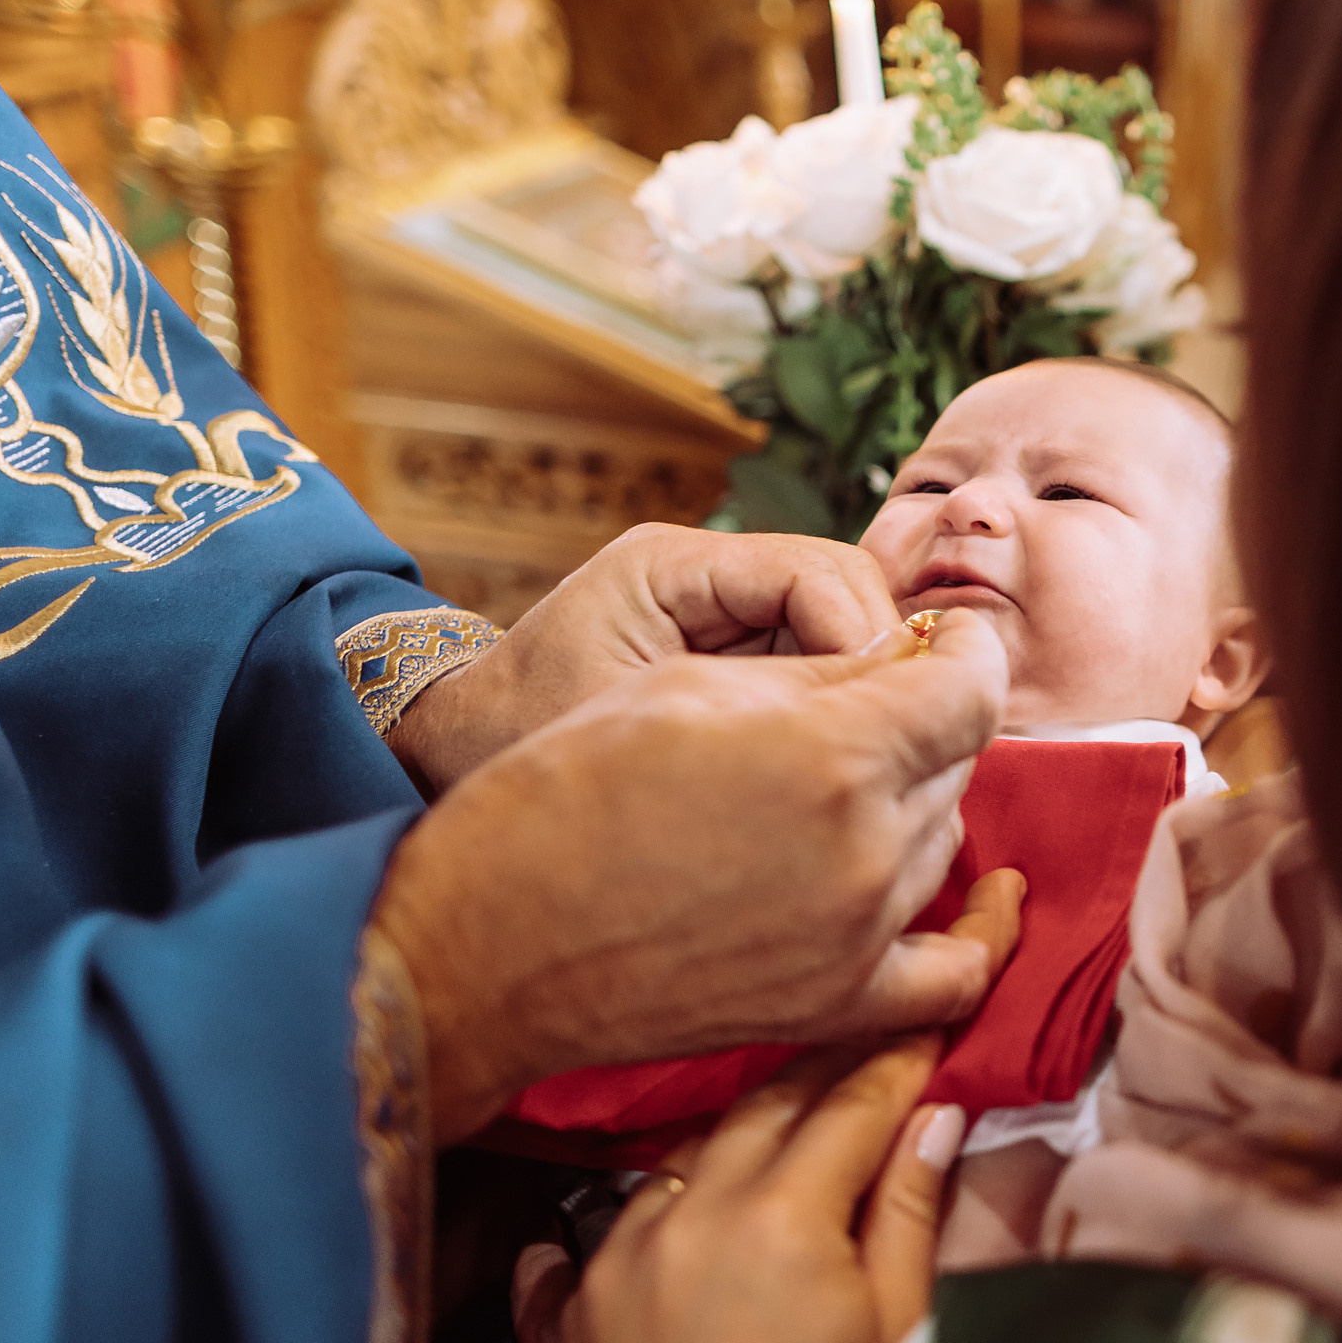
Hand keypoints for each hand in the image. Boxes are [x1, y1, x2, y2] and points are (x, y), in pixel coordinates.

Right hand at [372, 611, 1011, 1140]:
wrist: (490, 940)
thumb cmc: (565, 791)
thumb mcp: (690, 684)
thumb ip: (823, 671)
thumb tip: (912, 661)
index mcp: (832, 756)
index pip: (973, 688)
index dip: (965, 652)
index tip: (947, 643)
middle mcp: (864, 852)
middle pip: (957, 762)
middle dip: (922, 723)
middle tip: (863, 709)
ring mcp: (855, 938)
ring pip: (943, 843)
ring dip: (913, 803)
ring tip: (836, 787)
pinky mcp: (833, 1004)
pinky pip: (949, 975)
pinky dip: (966, 931)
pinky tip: (962, 896)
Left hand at [388, 525, 900, 792]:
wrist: (447, 760)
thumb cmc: (511, 742)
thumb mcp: (617, 724)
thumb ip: (738, 708)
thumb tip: (866, 703)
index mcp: (674, 566)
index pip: (822, 574)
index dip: (870, 642)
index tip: (880, 720)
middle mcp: (711, 576)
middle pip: (853, 596)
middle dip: (885, 669)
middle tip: (894, 755)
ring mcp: (728, 615)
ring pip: (851, 639)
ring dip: (869, 699)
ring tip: (867, 772)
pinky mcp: (738, 659)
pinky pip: (821, 676)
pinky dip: (839, 721)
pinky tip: (833, 777)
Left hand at [569, 1028, 991, 1342]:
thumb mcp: (895, 1330)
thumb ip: (910, 1211)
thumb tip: (934, 1118)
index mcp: (784, 1221)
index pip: (853, 1107)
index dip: (897, 1067)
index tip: (927, 1040)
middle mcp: (696, 1214)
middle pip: (772, 1102)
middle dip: (830, 1070)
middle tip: (874, 1050)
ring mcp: (630, 1249)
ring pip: (701, 1143)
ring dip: (757, 1124)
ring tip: (806, 1117)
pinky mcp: (589, 1289)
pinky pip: (643, 1202)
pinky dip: (691, 1186)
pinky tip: (725, 1195)